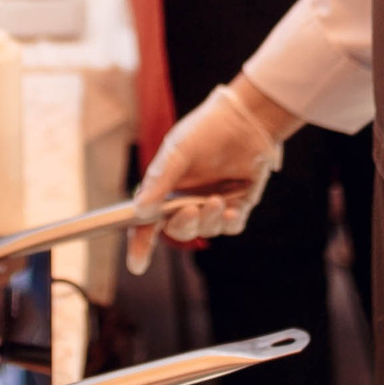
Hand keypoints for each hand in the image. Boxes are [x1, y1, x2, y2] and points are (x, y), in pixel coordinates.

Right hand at [125, 80, 289, 272]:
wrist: (246, 119)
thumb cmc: (206, 130)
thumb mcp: (177, 151)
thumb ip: (159, 181)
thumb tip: (139, 210)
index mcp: (166, 188)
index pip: (148, 222)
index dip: (140, 244)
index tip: (137, 265)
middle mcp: (187, 199)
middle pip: (178, 230)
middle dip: (183, 225)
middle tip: (190, 209)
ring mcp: (213, 204)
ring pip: (205, 230)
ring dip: (208, 220)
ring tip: (216, 200)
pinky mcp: (238, 206)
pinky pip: (230, 227)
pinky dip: (228, 222)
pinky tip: (230, 208)